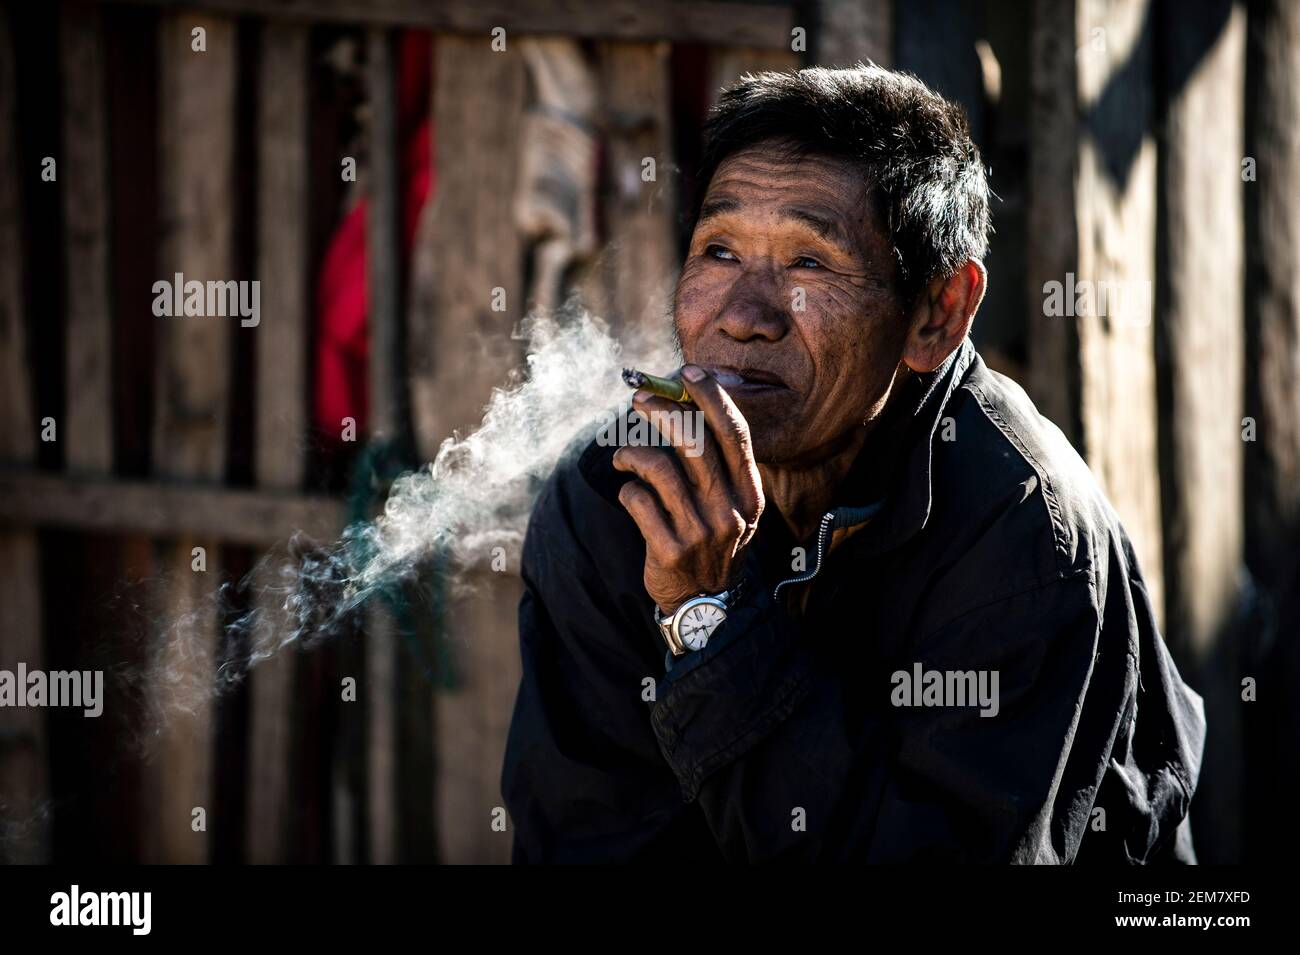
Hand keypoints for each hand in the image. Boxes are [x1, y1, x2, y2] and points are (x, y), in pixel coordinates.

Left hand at [612, 365, 763, 612]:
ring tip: (622, 456)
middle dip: (663, 412)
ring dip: (633, 454)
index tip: (688, 371)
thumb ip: (717, 464)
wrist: (706, 605)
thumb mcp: (731, 505)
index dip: (711, 397)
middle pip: (694, 444)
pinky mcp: (669, 550)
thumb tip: (686, 404)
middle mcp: (729, 511)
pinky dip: (627, 491)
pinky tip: (629, 494)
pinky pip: (637, 502)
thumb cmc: (713, 539)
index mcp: (750, 494)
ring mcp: (700, 533)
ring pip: (659, 470)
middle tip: (639, 398)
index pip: (734, 433)